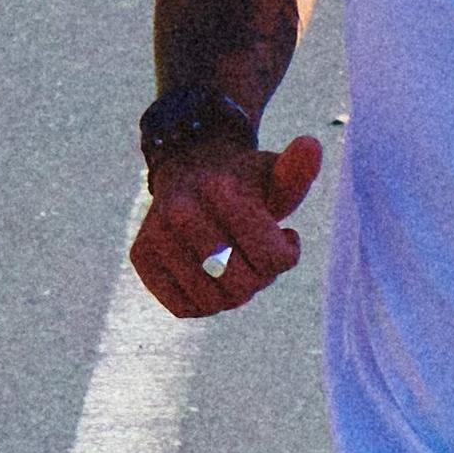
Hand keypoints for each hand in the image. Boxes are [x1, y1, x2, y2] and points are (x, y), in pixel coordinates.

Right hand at [129, 122, 322, 320]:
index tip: (283, 232)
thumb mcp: (275, 175)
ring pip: (212, 302)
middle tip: (255, 252)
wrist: (192, 170)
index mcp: (220, 192)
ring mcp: (155, 235)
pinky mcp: (140, 256)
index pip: (273, 261)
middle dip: (259, 278)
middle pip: (242, 287)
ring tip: (232, 261)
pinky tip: (208, 274)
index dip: (286, 254)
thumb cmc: (245, 182)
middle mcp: (180, 213)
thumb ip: (297, 172)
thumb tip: (312, 145)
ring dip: (231, 291)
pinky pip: (183, 307)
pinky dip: (203, 301)